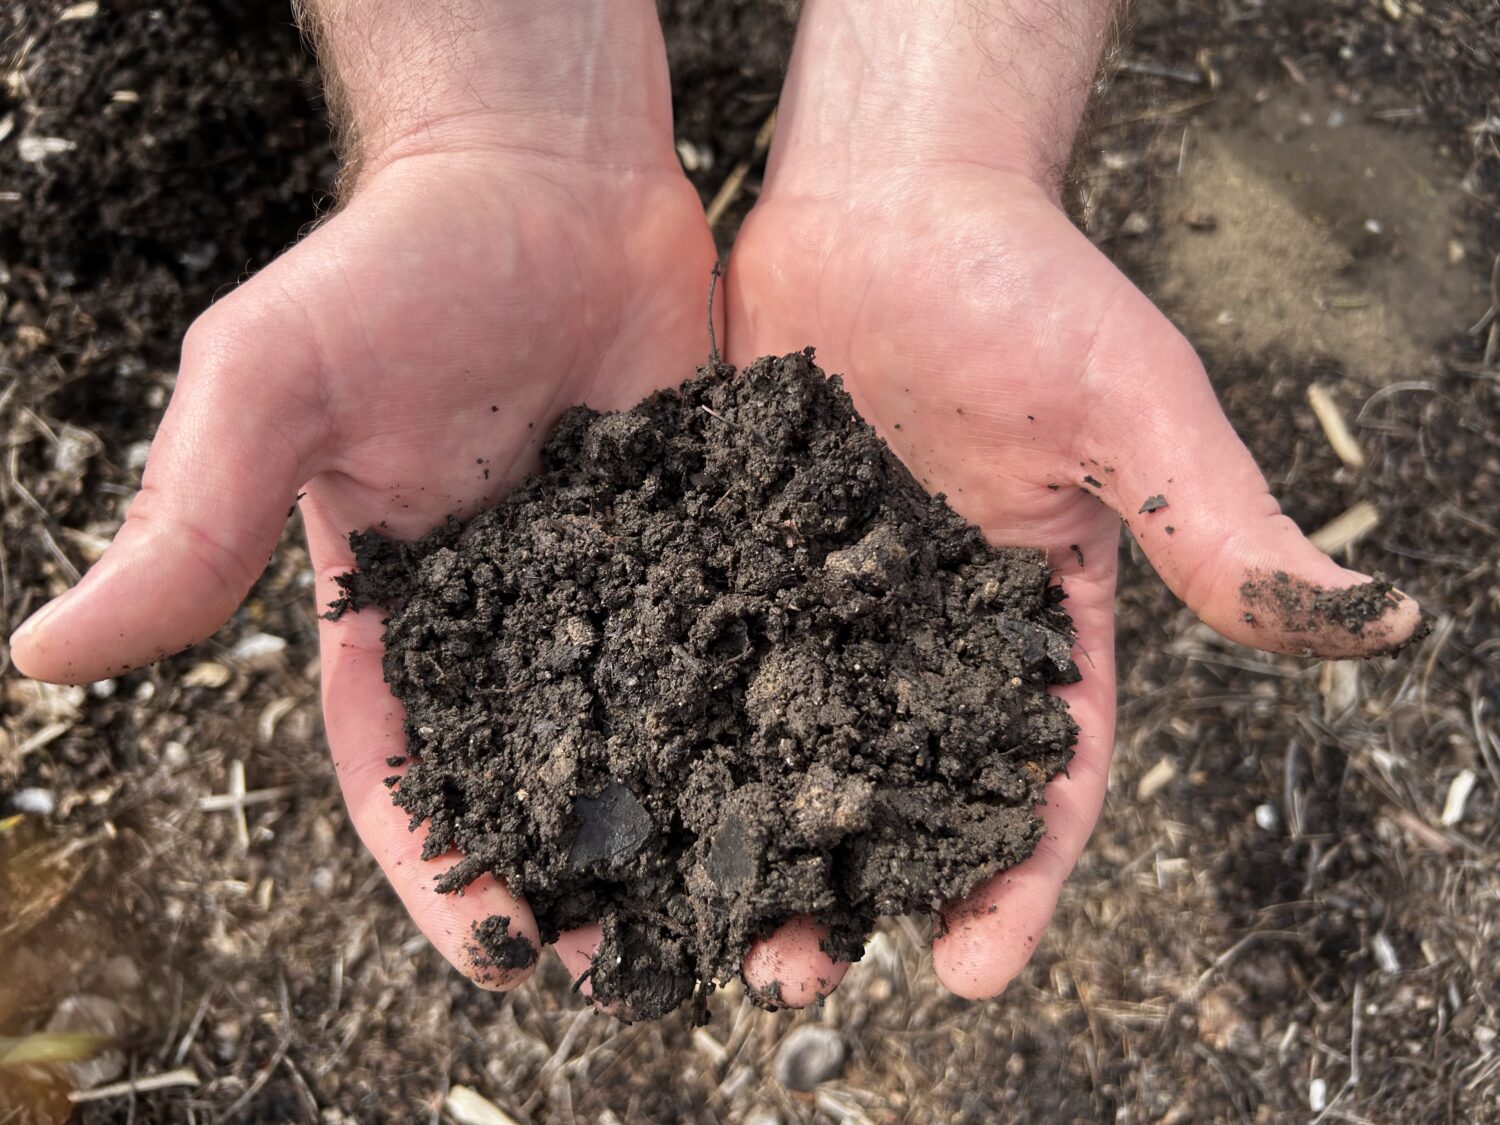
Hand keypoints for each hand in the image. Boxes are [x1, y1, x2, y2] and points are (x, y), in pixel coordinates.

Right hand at [8, 2, 729, 994]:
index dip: (454, 877)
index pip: (411, 778)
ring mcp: (620, 586)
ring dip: (712, 823)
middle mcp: (514, 622)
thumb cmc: (396, 264)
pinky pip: (747, 641)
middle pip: (551, 781)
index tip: (514, 966)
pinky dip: (784, 713)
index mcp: (401, 617)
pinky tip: (843, 774)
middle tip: (664, 975)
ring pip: (664, 733)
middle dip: (601, 881)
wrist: (545, 173)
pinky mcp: (707, 540)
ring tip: (784, 913)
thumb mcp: (273, 384)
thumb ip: (191, 522)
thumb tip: (42, 655)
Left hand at [724, 0, 1422, 1000]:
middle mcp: (921, 629)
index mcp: (1030, 622)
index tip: (973, 971)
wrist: (893, 195)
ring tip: (693, 923)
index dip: (1013, 877)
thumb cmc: (1027, 287)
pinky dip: (668, 721)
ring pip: (784, 740)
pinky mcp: (733, 550)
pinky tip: (623, 787)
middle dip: (854, 888)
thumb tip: (1382, 622)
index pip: (1037, 777)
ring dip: (747, 835)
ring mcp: (818, 595)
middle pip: (894, 787)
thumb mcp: (1134, 409)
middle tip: (790, 976)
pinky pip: (698, 648)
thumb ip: (1217, 524)